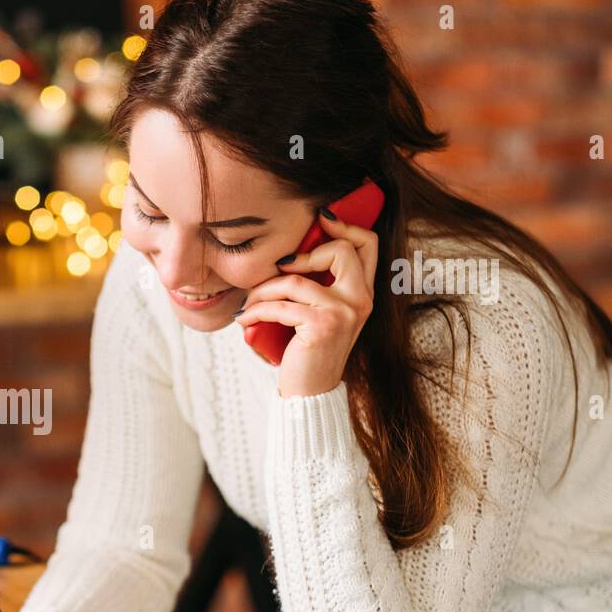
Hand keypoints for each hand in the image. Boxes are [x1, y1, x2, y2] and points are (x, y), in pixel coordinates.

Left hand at [236, 211, 377, 397]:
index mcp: (363, 293)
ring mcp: (344, 312)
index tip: (321, 220)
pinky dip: (255, 311)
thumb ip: (318, 285)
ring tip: (248, 303)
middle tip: (277, 271)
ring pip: (296, 280)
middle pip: (339, 249)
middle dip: (300, 255)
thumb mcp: (319, 313)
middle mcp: (361, 300)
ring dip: (263, 290)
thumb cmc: (308, 350)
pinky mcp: (322, 325)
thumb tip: (287, 252)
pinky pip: (280, 306)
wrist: (310, 392)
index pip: (368, 244)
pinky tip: (243, 320)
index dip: (346, 225)